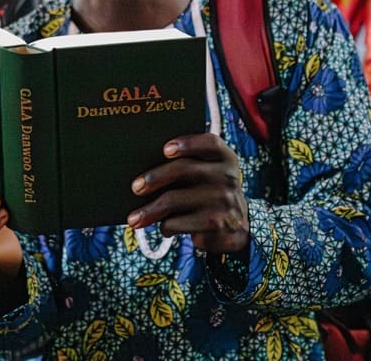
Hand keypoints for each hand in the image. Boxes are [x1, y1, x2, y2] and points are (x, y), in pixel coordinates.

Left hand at [128, 133, 248, 253]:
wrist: (237, 226)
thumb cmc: (209, 193)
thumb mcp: (209, 175)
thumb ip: (188, 165)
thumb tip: (145, 175)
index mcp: (225, 158)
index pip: (210, 143)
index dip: (188, 143)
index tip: (165, 149)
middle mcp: (227, 177)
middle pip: (184, 169)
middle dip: (155, 177)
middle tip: (135, 187)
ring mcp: (224, 202)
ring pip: (174, 200)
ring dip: (150, 211)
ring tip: (133, 219)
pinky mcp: (216, 226)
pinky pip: (179, 224)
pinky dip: (167, 227)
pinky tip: (165, 227)